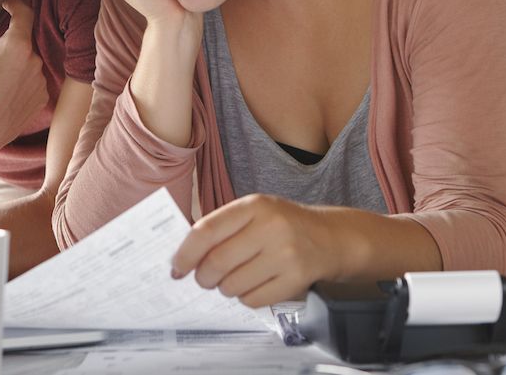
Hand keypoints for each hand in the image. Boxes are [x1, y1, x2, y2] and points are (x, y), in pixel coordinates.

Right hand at [0, 0, 49, 166]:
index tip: (6, 4)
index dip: (15, 4)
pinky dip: (21, 80)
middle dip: (9, 40)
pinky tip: (2, 90)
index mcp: (17, 46)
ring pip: (29, 61)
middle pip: (25, 40)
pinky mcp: (41, 100)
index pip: (25, 12)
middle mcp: (35, 62)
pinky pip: (34, 81)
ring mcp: (41, 82)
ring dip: (16, 61)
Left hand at [170, 194, 341, 307]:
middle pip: (216, 263)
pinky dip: (246, 297)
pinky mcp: (295, 280)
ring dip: (225, 288)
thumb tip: (183, 257)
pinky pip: (252, 300)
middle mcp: (271, 227)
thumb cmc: (281, 225)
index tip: (176, 267)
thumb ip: (221, 228)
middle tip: (204, 279)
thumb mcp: (253, 212)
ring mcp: (285, 255)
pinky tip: (256, 284)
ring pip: (232, 286)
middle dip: (203, 277)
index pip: (207, 231)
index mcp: (254, 206)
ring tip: (236, 278)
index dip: (185, 253)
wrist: (328, 237)